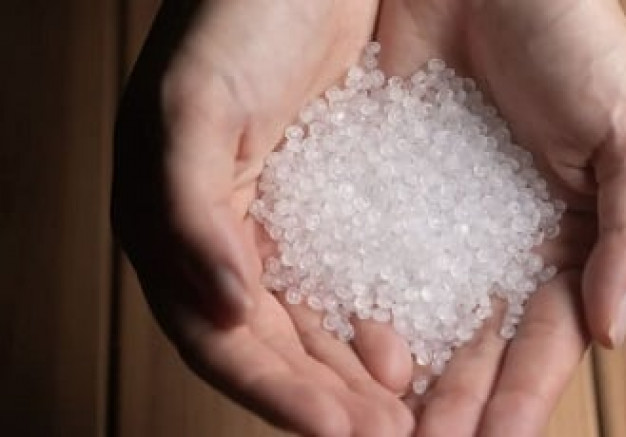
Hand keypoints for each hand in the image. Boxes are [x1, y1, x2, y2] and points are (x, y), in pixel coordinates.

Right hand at [112, 1, 413, 434]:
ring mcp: (278, 221)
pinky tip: (410, 342)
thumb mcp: (195, 109)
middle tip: (389, 434)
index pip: (223, 338)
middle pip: (273, 345)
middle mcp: (226, 238)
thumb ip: (190, 212)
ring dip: (352, 373)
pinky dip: (375, 315)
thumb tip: (224, 308)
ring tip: (405, 410)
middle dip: (325, 398)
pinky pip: (348, 274)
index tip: (343, 431)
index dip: (278, 393)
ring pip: (312, 321)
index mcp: (177, 229)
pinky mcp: (326, 199)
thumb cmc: (234, 20)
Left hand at [376, 0, 625, 434]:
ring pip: (419, 320)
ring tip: (385, 425)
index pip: (543, 340)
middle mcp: (493, 240)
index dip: (521, 396)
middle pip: (474, 345)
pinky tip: (353, 353)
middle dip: (454, 405)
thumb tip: (611, 332)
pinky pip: (367, 263)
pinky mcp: (375, 188)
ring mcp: (434, 220)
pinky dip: (362, 312)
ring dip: (405, 378)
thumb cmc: (570, 33)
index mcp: (562, 238)